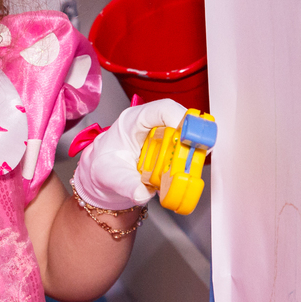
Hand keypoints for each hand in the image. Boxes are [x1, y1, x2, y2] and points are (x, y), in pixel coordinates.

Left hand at [73, 99, 187, 209]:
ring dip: (193, 148)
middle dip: (193, 135)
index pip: (161, 109)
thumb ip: (126, 184)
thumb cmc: (104, 167)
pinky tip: (188, 168)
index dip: (180, 118)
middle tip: (197, 153)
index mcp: (132, 121)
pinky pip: (187, 145)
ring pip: (187, 132)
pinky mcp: (168, 144)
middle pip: (180, 118)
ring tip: (191, 165)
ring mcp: (161, 133)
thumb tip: (141, 193)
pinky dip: (191, 157)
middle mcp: (150, 123)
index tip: (189, 137)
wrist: (102, 175)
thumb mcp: (111, 177)